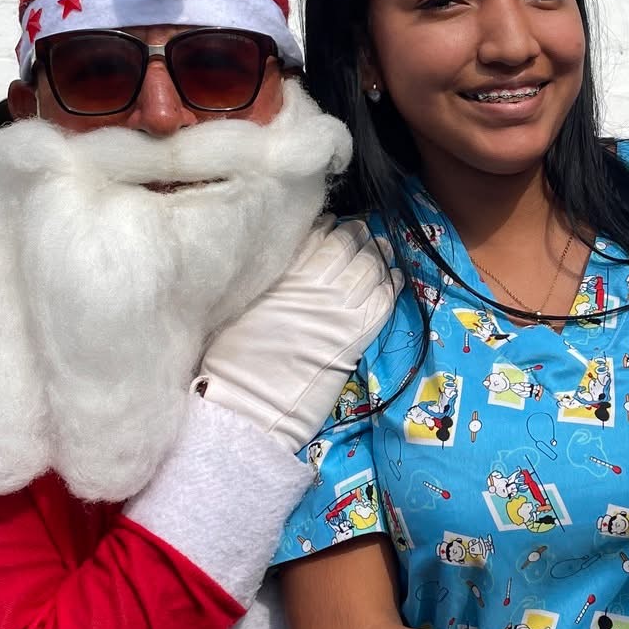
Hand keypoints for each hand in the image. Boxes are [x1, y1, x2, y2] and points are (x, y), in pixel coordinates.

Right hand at [198, 218, 401, 453]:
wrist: (252, 403)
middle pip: (348, 245)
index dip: (329, 227)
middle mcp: (315, 285)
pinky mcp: (358, 334)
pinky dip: (393, 285)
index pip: (316, 235)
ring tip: (382, 248)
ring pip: (371, 268)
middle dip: (358, 234)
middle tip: (362, 231)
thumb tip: (286, 265)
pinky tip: (395, 277)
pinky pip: (384, 301)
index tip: (332, 225)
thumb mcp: (242, 306)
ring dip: (379, 254)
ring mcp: (340, 308)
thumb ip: (270, 280)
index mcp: (283, 274)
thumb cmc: (234, 360)